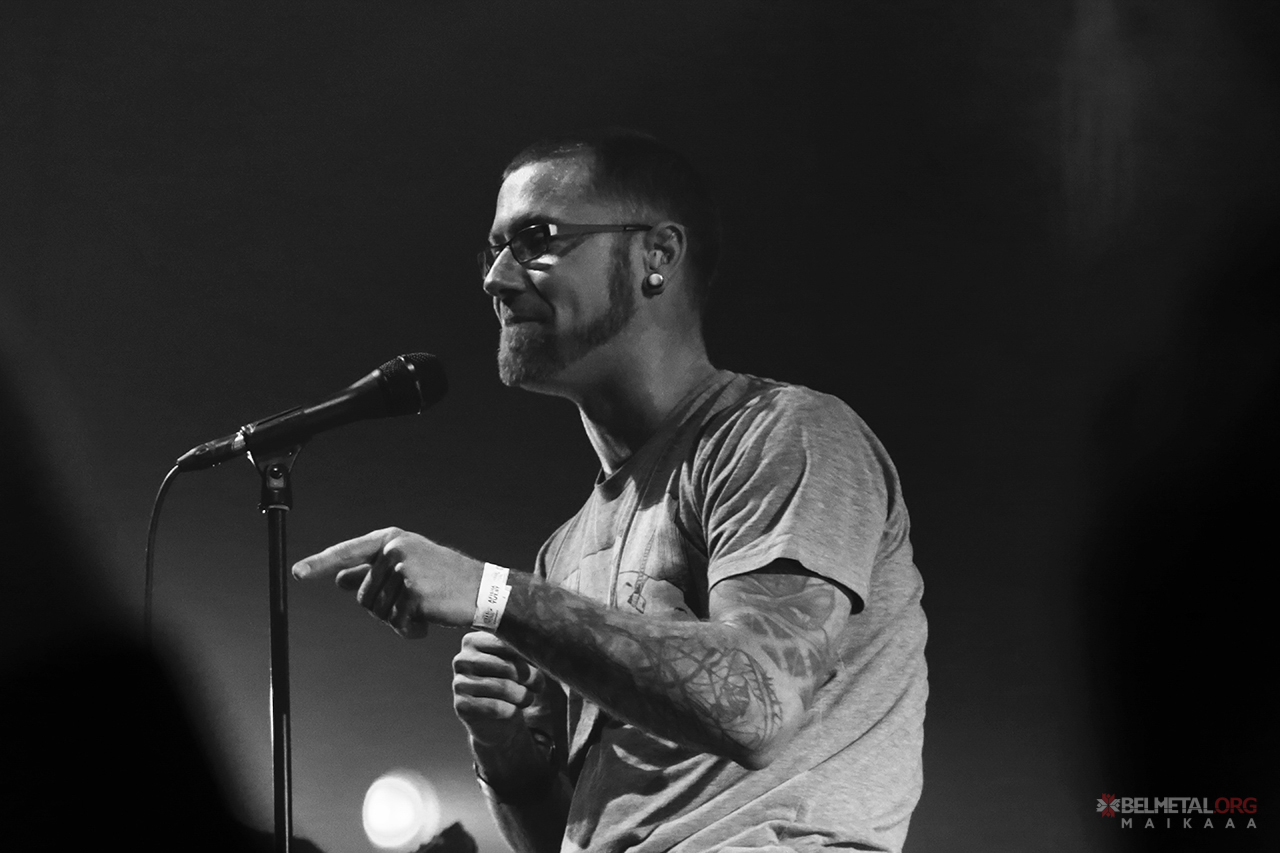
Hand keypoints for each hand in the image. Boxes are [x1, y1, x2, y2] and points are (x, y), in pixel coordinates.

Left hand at [292, 527, 484, 635]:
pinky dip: (411, 630)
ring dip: (398, 620)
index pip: (347, 552)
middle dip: (384, 609)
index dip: (318, 563)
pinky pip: (397, 623)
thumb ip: (372, 573)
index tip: (297, 573)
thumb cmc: (444, 580)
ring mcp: (404, 570)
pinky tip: (430, 620)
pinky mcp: (414, 592)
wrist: (483, 590)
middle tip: (413, 602)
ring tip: (425, 609)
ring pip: (378, 612)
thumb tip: (339, 579)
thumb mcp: (407, 569)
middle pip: (363, 595)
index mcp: (391, 539)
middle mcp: (394, 549)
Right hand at [453, 631, 543, 744]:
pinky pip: (493, 706)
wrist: (500, 720)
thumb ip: (523, 649)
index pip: (505, 641)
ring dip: (523, 696)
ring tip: (528, 698)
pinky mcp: (461, 705)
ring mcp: (459, 682)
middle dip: (529, 677)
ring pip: (501, 687)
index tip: (540, 664)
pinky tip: (514, 712)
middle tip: (538, 685)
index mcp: (474, 640)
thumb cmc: (513, 683)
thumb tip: (537, 646)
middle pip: (505, 665)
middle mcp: (462, 659)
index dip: (527, 655)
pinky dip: (511, 711)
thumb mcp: (520, 662)